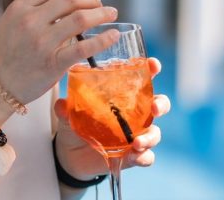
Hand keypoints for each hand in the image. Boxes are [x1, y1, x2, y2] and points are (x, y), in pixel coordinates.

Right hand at [0, 0, 119, 104]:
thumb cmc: (4, 54)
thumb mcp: (11, 23)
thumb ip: (35, 11)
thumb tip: (69, 3)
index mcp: (19, 8)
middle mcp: (30, 21)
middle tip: (100, 5)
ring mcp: (41, 42)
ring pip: (81, 18)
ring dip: (101, 14)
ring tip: (111, 14)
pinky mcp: (52, 63)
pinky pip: (84, 47)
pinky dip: (103, 39)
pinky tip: (112, 35)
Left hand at [53, 58, 171, 179]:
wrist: (71, 153)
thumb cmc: (76, 123)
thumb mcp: (69, 113)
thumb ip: (66, 107)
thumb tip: (62, 104)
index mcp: (122, 96)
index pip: (141, 78)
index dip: (151, 69)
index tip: (154, 65)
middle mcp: (134, 113)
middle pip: (158, 104)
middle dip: (160, 104)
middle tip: (154, 108)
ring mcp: (135, 134)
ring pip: (155, 133)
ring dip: (150, 137)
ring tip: (136, 142)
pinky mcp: (132, 155)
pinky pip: (146, 156)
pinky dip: (144, 157)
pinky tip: (136, 156)